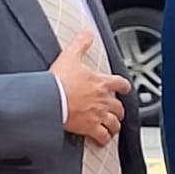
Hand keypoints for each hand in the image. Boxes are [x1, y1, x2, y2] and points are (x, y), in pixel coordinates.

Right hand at [51, 31, 130, 146]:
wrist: (49, 99)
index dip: (124, 86)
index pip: (121, 84)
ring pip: (114, 123)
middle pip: (119, 107)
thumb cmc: (59, 80)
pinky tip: (103, 140)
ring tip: (113, 127)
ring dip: (115, 125)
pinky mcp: (89, 128)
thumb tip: (87, 33)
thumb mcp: (70, 56)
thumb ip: (80, 44)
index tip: (125, 88)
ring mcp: (98, 115)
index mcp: (101, 83)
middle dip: (119, 109)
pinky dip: (104, 139)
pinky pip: (103, 137)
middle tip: (117, 111)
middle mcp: (103, 100)